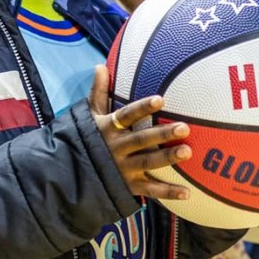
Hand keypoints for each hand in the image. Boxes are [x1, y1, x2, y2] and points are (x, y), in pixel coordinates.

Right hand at [88, 66, 191, 199]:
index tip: (160, 99)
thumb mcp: (89, 116)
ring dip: (168, 158)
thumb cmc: (86, 139)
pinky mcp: (128, 186)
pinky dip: (167, 192)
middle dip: (162, 135)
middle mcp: (117, 148)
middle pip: (142, 140)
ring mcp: (123, 169)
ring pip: (148, 162)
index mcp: (109, 128)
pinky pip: (150, 190)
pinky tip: (187, 192)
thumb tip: (100, 66)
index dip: (143, 108)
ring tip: (188, 152)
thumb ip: (98, 92)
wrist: (70, 174)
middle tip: (184, 128)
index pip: (127, 116)